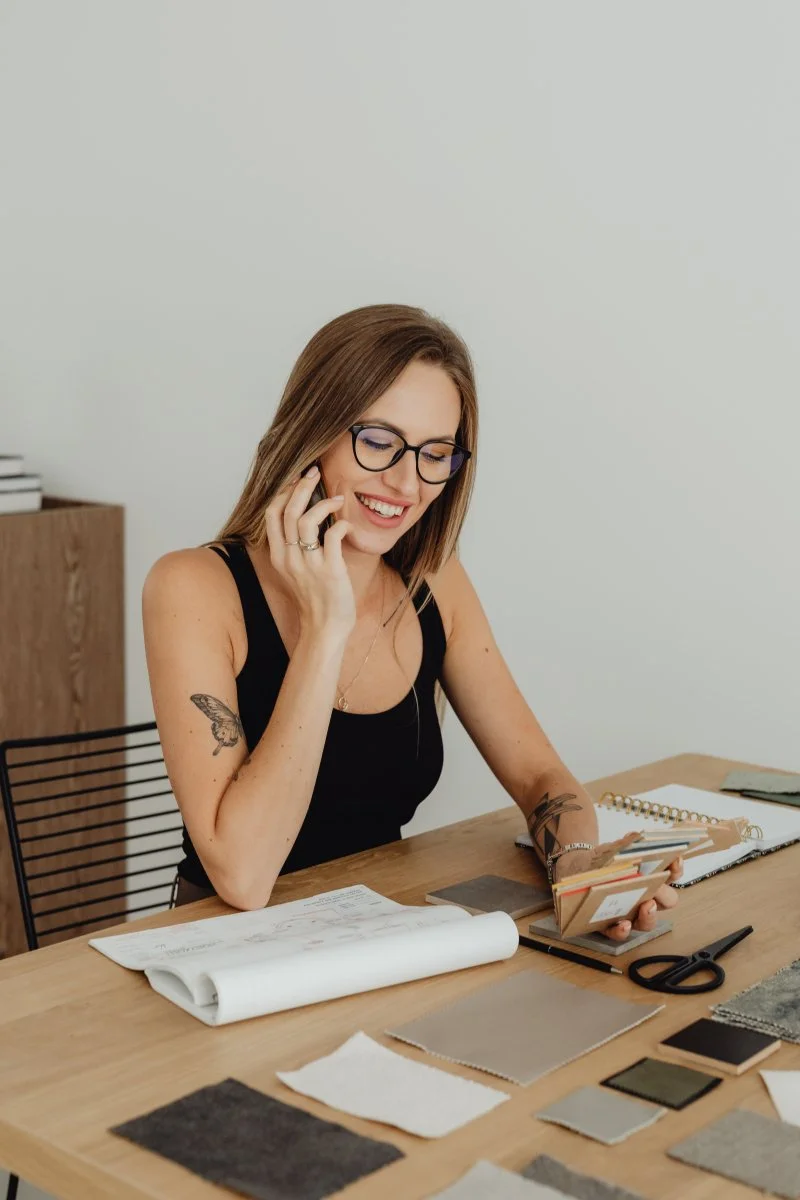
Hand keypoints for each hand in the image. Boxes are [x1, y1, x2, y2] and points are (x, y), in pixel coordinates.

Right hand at [264, 466, 354, 635]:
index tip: (298, 480)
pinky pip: (332, 536)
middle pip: (287, 511)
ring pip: (306, 520)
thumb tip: (306, 517)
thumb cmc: (314, 598)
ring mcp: (308, 564)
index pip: (272, 514)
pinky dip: (341, 525)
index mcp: (278, 556)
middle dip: (302, 486)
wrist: (325, 628)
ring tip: (338, 498)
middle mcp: (289, 558)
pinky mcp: (330, 570)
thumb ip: (295, 547)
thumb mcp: (295, 571)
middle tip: (315, 473)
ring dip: (323, 503)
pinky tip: (347, 526)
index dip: (284, 492)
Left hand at [552, 840, 683, 943]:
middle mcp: (645, 897)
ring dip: (649, 916)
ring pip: (648, 922)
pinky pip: (620, 933)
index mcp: (650, 877)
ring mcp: (630, 912)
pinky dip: (623, 930)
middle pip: (666, 901)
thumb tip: (636, 836)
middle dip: (665, 895)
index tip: (674, 860)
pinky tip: (623, 923)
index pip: (672, 874)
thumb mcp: (612, 849)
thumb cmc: (600, 861)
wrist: (575, 871)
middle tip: (657, 889)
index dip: (677, 867)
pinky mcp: (610, 924)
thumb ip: (625, 843)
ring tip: (646, 906)